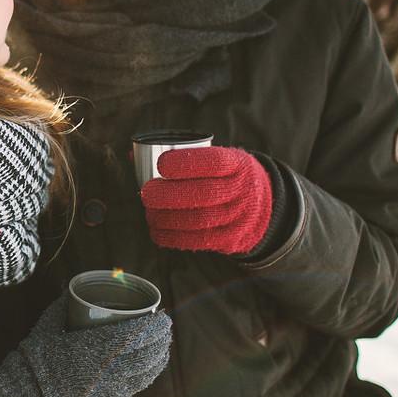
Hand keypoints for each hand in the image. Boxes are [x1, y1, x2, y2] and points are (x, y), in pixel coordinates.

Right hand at [0, 295, 171, 396]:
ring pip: (144, 376)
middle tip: (166, 331)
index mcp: (96, 348)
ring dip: (157, 362)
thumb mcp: (48, 325)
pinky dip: (142, 380)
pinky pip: (131, 391)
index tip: (163, 317)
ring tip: (162, 350)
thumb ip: (63, 306)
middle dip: (161, 342)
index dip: (155, 327)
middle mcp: (108, 371)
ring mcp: (109, 392)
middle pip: (146, 356)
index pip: (136, 336)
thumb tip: (70, 289)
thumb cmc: (35, 359)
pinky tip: (145, 373)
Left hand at [139, 146, 272, 255]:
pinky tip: (157, 230)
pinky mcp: (230, 240)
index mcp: (238, 165)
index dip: (185, 164)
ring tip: (149, 212)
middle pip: (204, 194)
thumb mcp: (220, 158)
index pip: (214, 163)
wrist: (264, 206)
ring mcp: (238, 217)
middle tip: (146, 193)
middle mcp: (241, 191)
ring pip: (199, 220)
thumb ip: (182, 156)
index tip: (161, 165)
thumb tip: (133, 155)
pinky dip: (173, 237)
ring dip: (167, 218)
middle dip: (169, 195)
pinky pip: (199, 241)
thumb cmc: (228, 177)